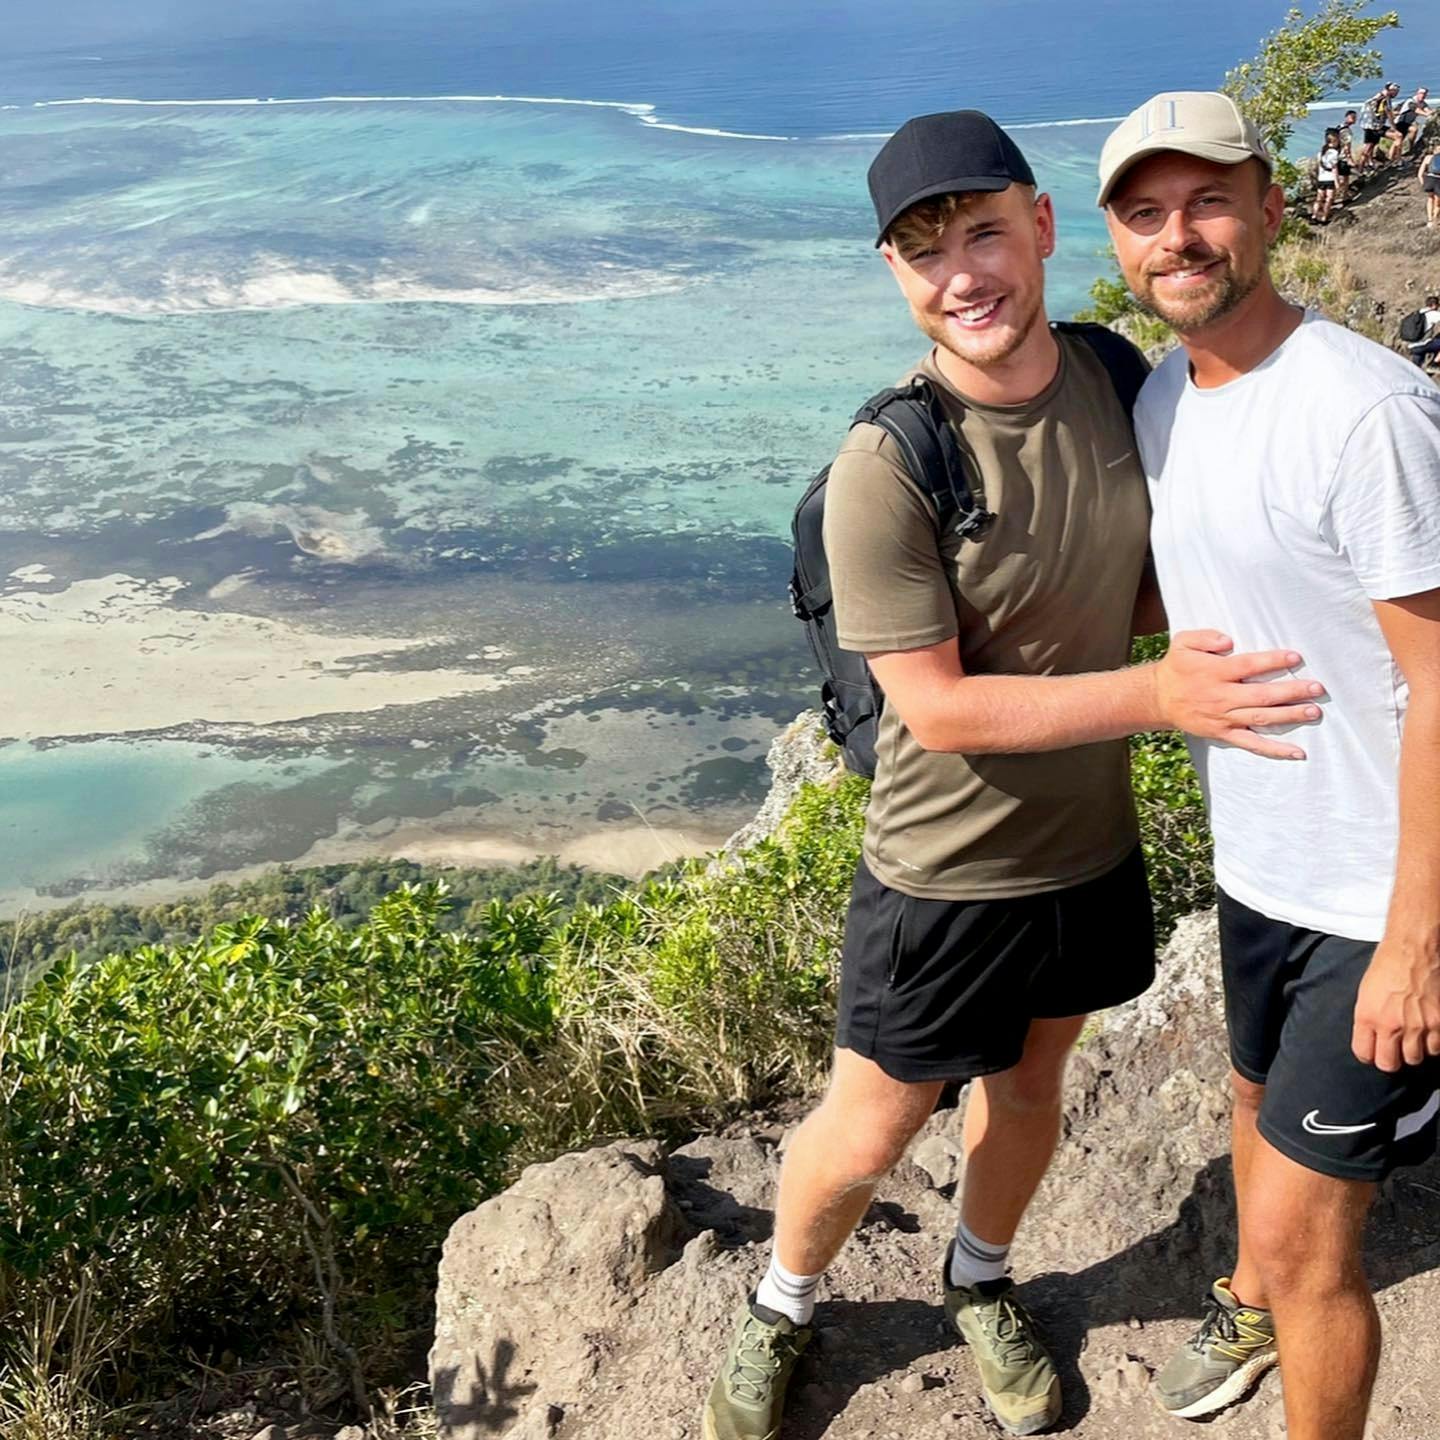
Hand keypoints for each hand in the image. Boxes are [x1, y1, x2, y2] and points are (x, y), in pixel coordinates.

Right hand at [1154, 630, 1325, 759]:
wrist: (1157, 699)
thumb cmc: (1177, 668)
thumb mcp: (1182, 643)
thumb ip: (1205, 637)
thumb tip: (1228, 641)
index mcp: (1214, 672)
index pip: (1248, 666)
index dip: (1272, 662)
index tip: (1295, 658)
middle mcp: (1221, 696)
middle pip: (1261, 695)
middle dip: (1291, 691)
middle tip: (1317, 688)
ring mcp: (1224, 718)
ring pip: (1261, 718)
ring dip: (1289, 715)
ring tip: (1313, 711)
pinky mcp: (1224, 733)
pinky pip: (1252, 744)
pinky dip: (1275, 750)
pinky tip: (1297, 752)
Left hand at [1352, 935, 1439, 1070]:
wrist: (1413, 950)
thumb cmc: (1386, 966)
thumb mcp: (1365, 993)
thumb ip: (1368, 1019)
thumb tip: (1371, 1039)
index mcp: (1368, 1017)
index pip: (1364, 1054)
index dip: (1368, 1055)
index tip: (1372, 1052)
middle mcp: (1392, 1025)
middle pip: (1390, 1064)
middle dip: (1390, 1059)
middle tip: (1392, 1051)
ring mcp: (1418, 1026)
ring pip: (1415, 1058)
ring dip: (1413, 1050)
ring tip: (1412, 1036)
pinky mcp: (1439, 1022)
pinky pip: (1436, 1048)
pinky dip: (1432, 1043)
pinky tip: (1428, 1031)